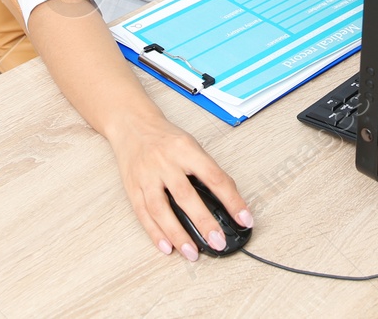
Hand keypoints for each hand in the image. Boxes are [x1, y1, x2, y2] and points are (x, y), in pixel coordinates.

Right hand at [108, 113, 252, 260]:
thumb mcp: (191, 145)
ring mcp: (146, 176)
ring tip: (192, 253)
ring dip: (178, 234)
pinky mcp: (132, 187)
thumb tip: (228, 200)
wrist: (132, 124)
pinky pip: (143, 214)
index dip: (232, 200)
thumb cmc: (166, 138)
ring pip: (161, 209)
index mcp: (186, 149)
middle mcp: (165, 162)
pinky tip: (167, 246)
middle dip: (204, 222)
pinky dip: (155, 233)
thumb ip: (207, 170)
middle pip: (186, 196)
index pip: (214, 177)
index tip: (244, 219)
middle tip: (218, 242)